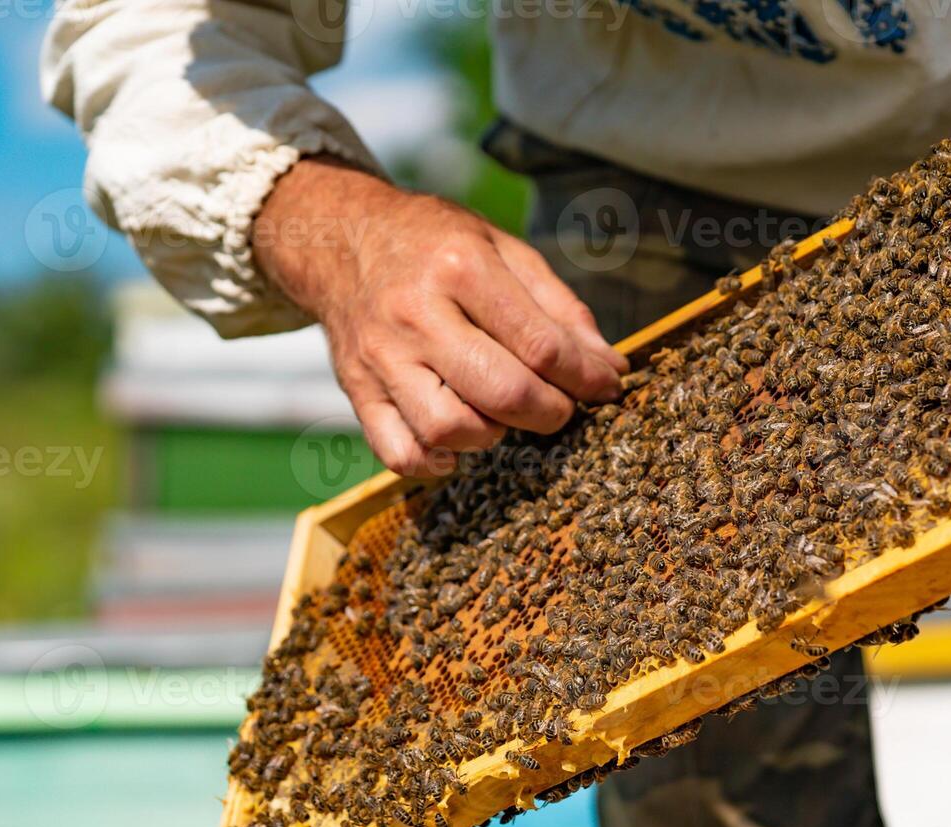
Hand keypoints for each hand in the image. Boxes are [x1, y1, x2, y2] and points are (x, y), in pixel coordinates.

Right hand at [253, 156, 627, 475]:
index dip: (585, 377)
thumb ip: (561, 308)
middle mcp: (415, 314)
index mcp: (460, 268)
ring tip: (501, 413)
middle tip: (559, 405)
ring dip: (492, 435)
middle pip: (501, 392)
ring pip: (449, 429)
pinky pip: (398, 452)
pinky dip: (435, 463)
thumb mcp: (505, 249)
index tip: (606, 388)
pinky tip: (458, 441)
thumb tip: (609, 368)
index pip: (540, 345)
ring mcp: (381, 358)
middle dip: (549, 412)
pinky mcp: (358, 391)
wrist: (342, 239)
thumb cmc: (435, 245)